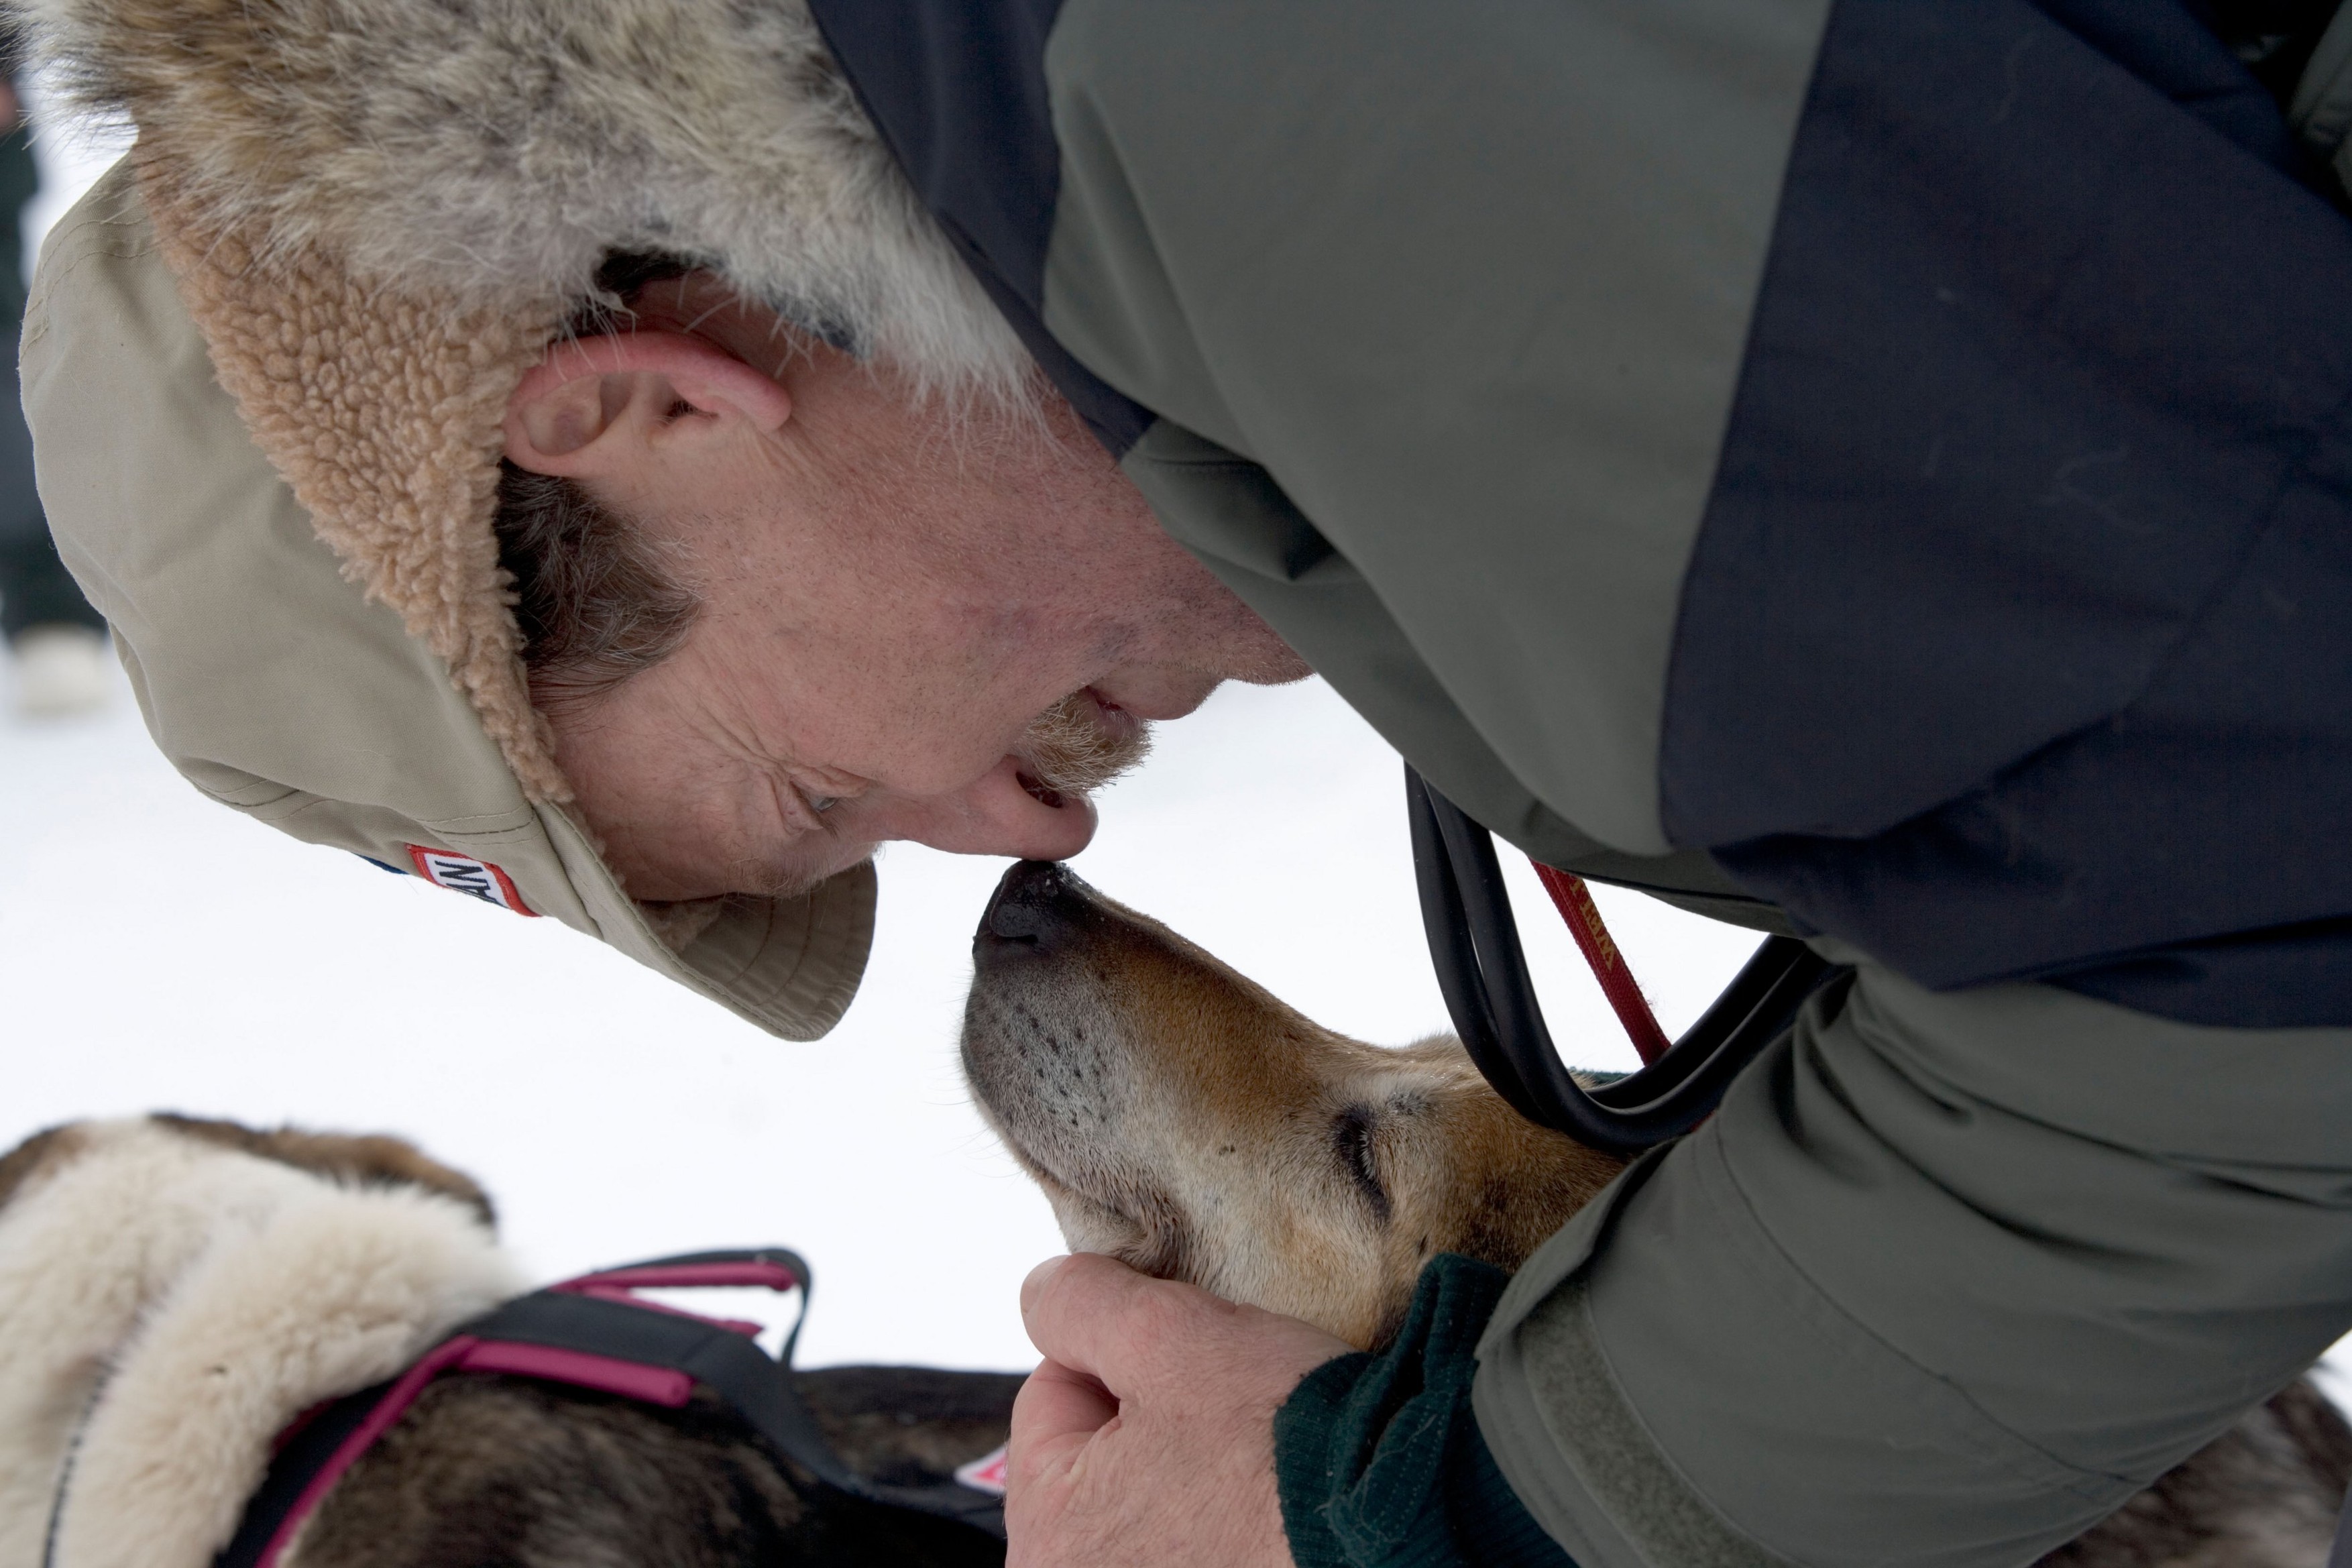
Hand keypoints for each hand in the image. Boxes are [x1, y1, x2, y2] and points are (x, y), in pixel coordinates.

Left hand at [1009, 1253, 1352, 1567]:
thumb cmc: (1282, 1440)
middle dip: (1161, 1411)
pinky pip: (1208, 1539)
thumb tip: (1041, 1295)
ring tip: (1263, 1449)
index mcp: (1046, 1544)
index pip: (1053, 1393)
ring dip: (1202, 1461)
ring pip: (1159, 1494)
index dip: (1125, 1347)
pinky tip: (1277, 1497)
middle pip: (1103, 1452)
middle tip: (1233, 1402)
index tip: (1195, 1353)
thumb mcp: (1163, 1335)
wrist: (1407, 1518)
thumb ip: (1078, 1303)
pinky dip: (1236, 1513)